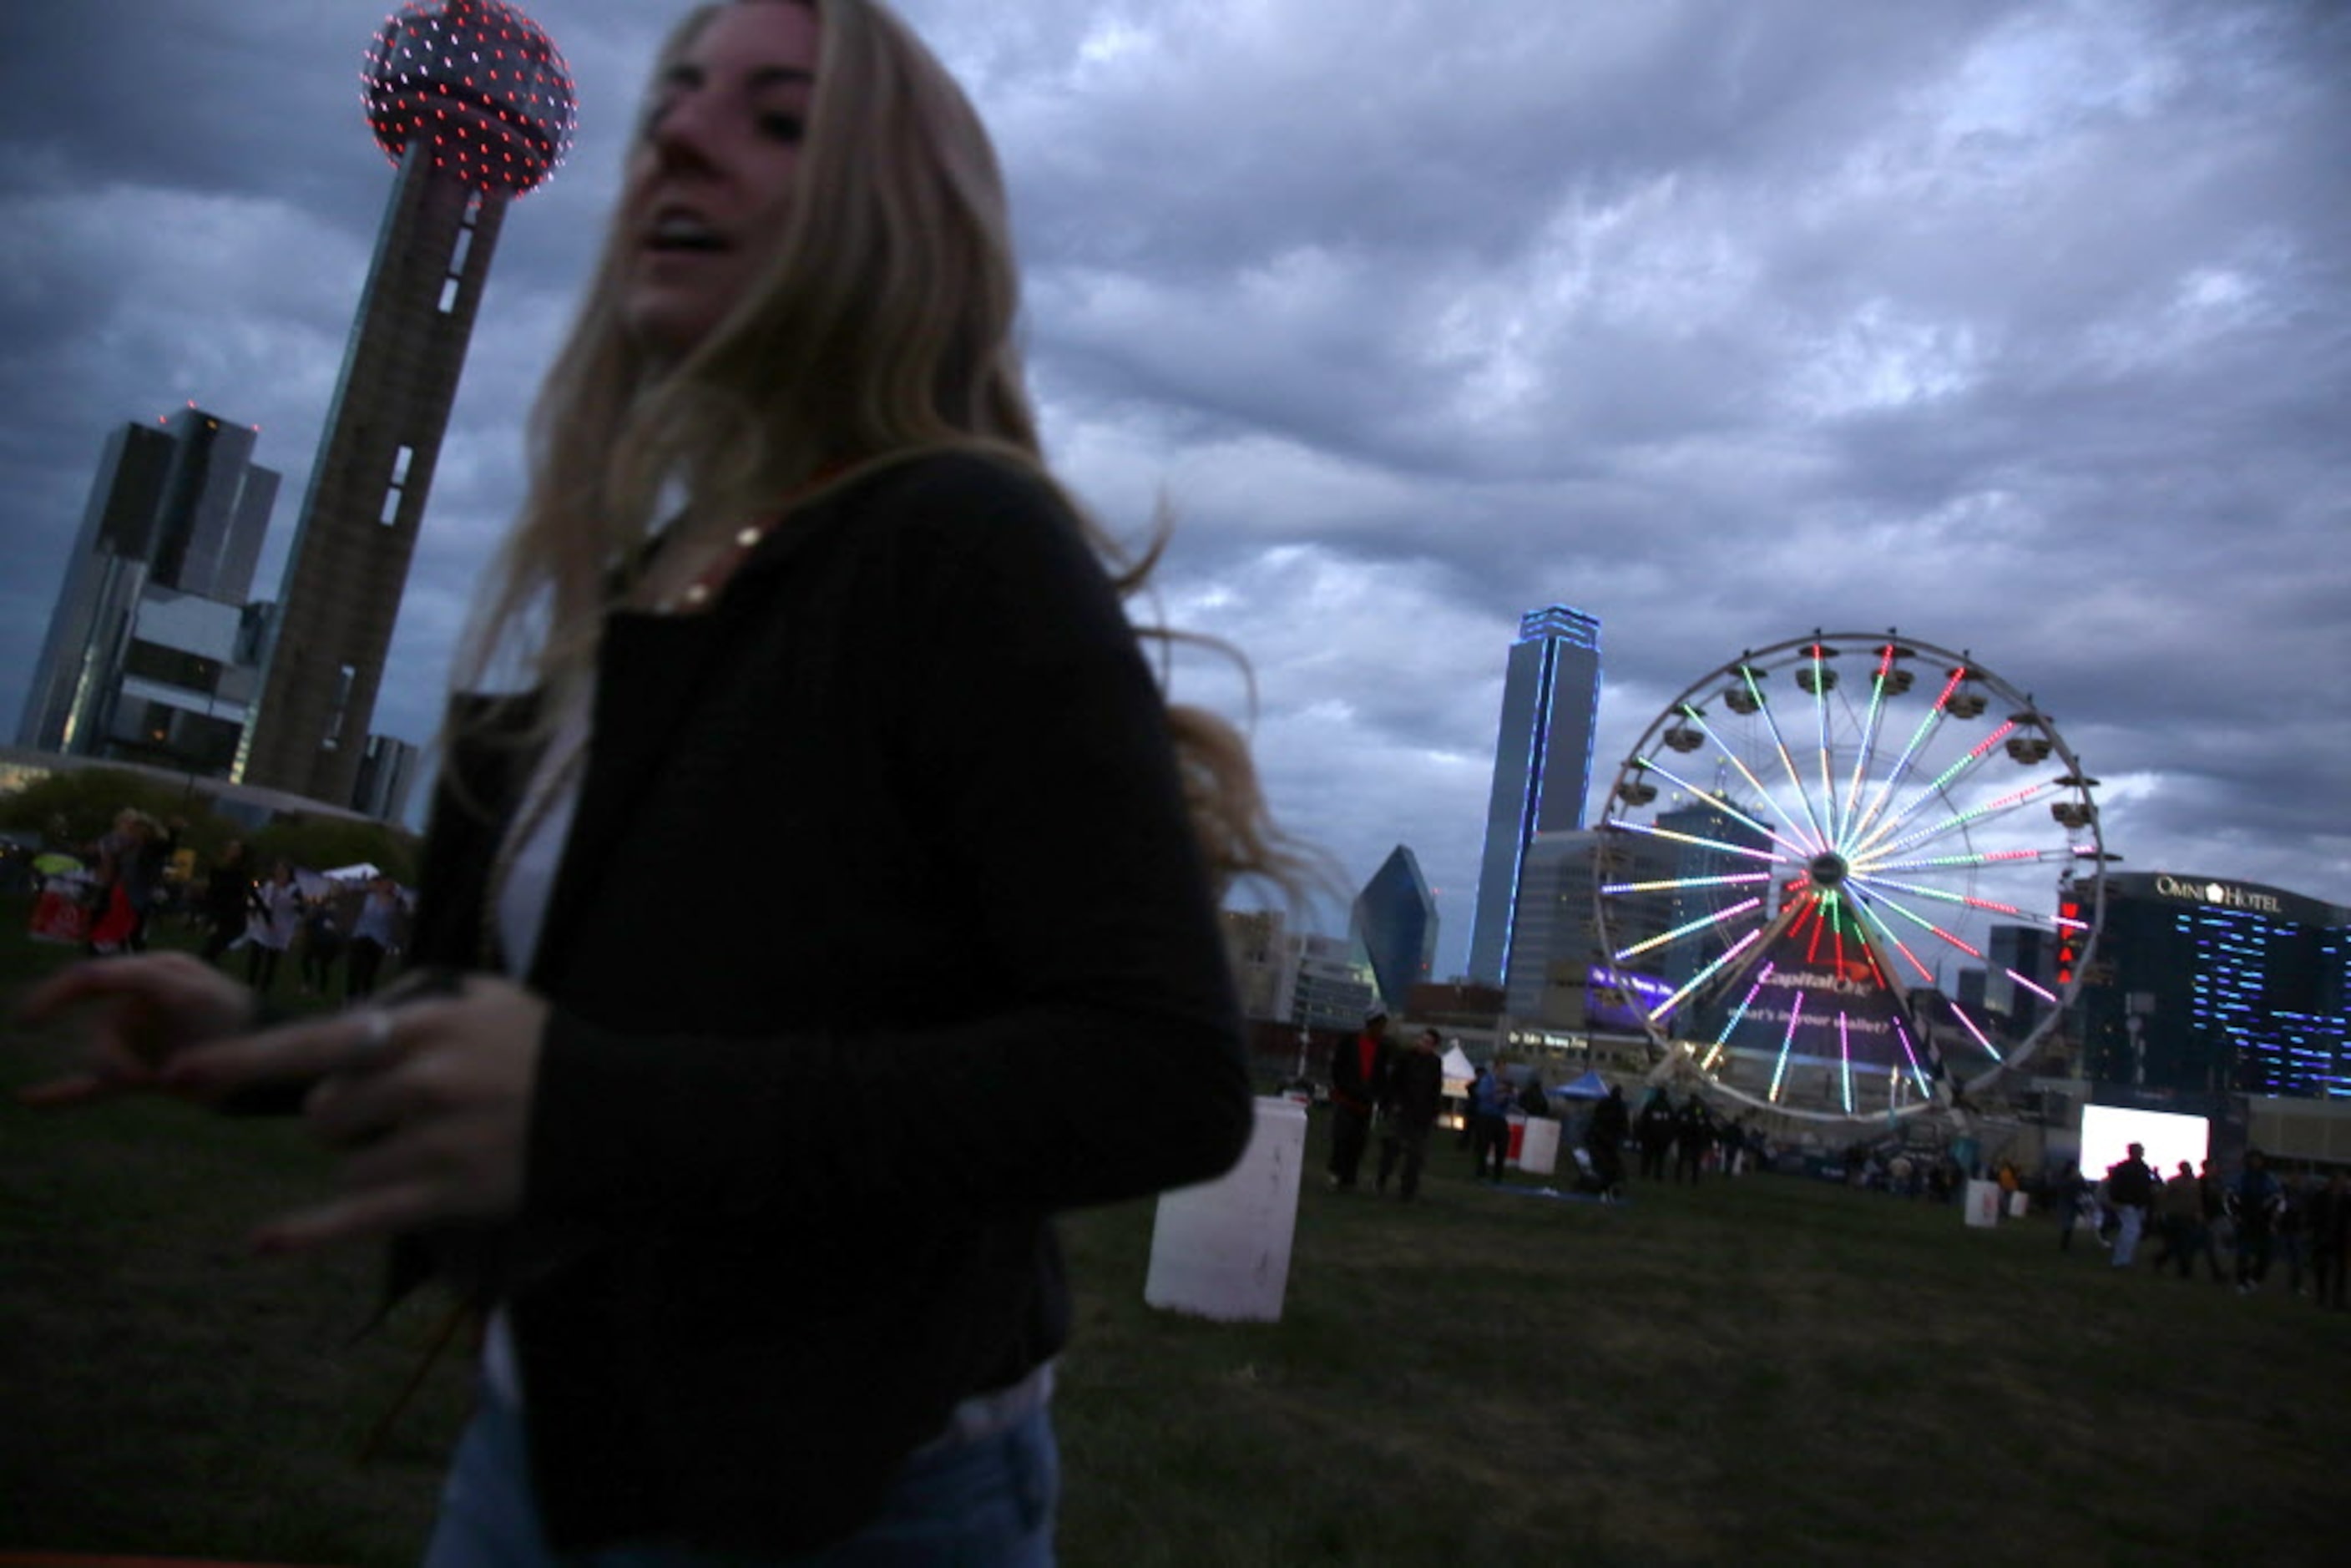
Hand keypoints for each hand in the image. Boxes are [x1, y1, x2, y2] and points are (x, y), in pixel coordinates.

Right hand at [14, 951, 257, 1106]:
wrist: (276, 1061)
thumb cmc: (236, 1016)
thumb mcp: (186, 993)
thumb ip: (138, 985)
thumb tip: (90, 1009)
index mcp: (155, 975)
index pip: (91, 979)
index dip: (54, 996)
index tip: (26, 1021)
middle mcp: (143, 1005)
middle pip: (99, 1030)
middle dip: (111, 1055)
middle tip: (141, 1077)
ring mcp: (144, 1041)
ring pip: (101, 1061)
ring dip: (119, 1074)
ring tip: (158, 1081)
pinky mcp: (146, 1073)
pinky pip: (96, 1085)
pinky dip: (64, 1092)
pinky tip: (28, 1099)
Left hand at [163, 973, 549, 1254]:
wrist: (620, 1110)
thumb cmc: (538, 1049)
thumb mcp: (480, 996)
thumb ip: (407, 997)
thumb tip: (340, 1024)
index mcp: (425, 1026)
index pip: (317, 1041)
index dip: (242, 1061)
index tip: (177, 1075)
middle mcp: (424, 1081)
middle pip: (323, 1113)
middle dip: (340, 1117)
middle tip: (391, 1112)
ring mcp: (435, 1141)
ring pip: (345, 1163)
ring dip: (366, 1159)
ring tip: (424, 1147)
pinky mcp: (450, 1195)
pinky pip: (362, 1215)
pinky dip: (310, 1232)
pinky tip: (263, 1241)